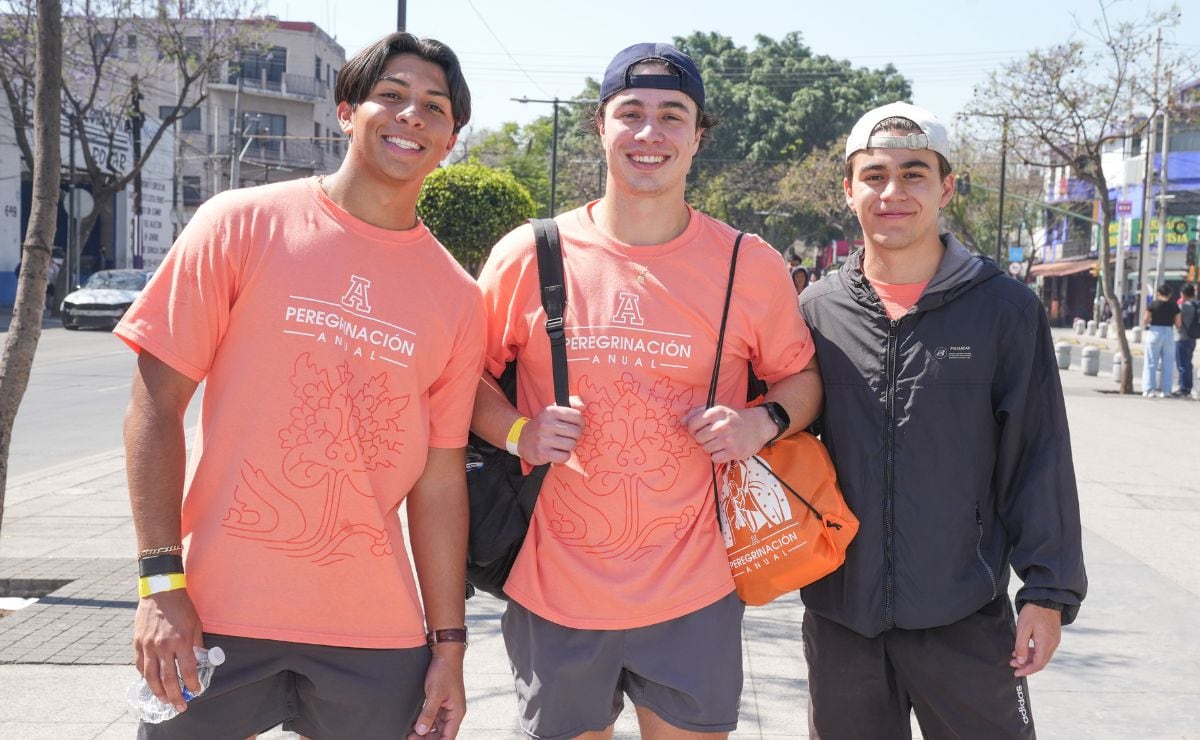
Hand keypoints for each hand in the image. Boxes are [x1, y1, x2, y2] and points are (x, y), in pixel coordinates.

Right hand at [133, 589, 203, 712]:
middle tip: (180, 706)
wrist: (160, 591)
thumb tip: (200, 661)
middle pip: (168, 679)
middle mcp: (163, 646)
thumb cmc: (182, 607)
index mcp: (181, 641)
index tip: (196, 691)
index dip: (192, 684)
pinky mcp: (137, 643)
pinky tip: (151, 683)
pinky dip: (145, 677)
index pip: (187, 670)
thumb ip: (197, 645)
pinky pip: (140, 665)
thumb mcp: (196, 624)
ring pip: (151, 676)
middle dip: (175, 696)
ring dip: (158, 692)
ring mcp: (148, 646)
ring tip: (164, 700)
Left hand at [408, 643, 466, 738]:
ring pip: (437, 728)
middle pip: (442, 734)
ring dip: (425, 732)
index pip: (448, 737)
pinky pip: (434, 718)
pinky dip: (425, 723)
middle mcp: (454, 713)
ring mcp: (447, 708)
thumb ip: (428, 713)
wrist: (446, 654)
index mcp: (457, 713)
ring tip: (411, 733)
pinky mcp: (441, 703)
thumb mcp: (435, 693)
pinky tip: (414, 724)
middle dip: (427, 738)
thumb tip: (421, 731)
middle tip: (411, 738)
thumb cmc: (444, 672)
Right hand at [517, 398, 583, 465]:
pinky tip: (557, 452)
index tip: (575, 426)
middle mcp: (546, 424)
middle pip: (576, 432)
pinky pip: (564, 457)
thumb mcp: (554, 410)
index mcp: (551, 411)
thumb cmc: (544, 424)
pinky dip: (564, 456)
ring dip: (569, 447)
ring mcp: (543, 439)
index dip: (580, 423)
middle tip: (568, 437)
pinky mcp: (542, 453)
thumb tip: (583, 407)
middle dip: (576, 436)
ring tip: (562, 444)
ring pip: (571, 445)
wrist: (521, 439)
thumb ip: (572, 403)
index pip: (577, 416)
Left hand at [682, 405, 774, 463]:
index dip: (692, 429)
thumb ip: (698, 412)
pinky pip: (714, 458)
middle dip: (702, 439)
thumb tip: (682, 421)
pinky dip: (717, 456)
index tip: (697, 430)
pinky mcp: (735, 452)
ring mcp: (729, 439)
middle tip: (711, 437)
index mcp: (717, 412)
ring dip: (710, 447)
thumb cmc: (735, 417)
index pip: (693, 423)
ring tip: (719, 442)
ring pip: (706, 449)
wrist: (760, 425)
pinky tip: (724, 449)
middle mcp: (723, 425)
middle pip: (698, 438)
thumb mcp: (719, 409)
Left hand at [1010, 603, 1061, 676]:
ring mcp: (1054, 640)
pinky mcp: (1052, 636)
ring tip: (1014, 657)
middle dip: (1026, 665)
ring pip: (1042, 656)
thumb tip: (1020, 661)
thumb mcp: (1023, 628)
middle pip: (1040, 662)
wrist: (1046, 598)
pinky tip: (1022, 649)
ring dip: (1029, 658)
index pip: (1038, 664)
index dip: (1027, 670)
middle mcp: (1053, 644)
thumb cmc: (1033, 612)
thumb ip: (1021, 646)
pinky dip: (1033, 652)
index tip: (1016, 673)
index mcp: (1046, 644)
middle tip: (1012, 665)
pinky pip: (1043, 649)